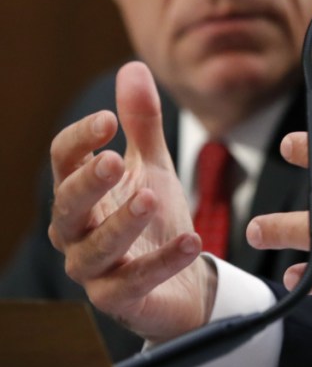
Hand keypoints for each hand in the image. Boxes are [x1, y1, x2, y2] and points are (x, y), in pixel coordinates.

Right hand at [48, 61, 214, 342]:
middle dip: (88, 182)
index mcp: (82, 192)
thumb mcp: (152, 164)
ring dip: (121, 223)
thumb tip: (132, 67)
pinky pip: (135, 283)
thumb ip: (142, 123)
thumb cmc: (155, 217)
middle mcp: (78, 232)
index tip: (107, 119)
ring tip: (151, 198)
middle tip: (113, 160)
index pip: (64, 161)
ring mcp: (95, 269)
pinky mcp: (121, 299)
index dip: (80, 140)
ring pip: (94, 248)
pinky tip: (192, 240)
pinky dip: (163, 262)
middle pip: (67, 206)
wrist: (181, 279)